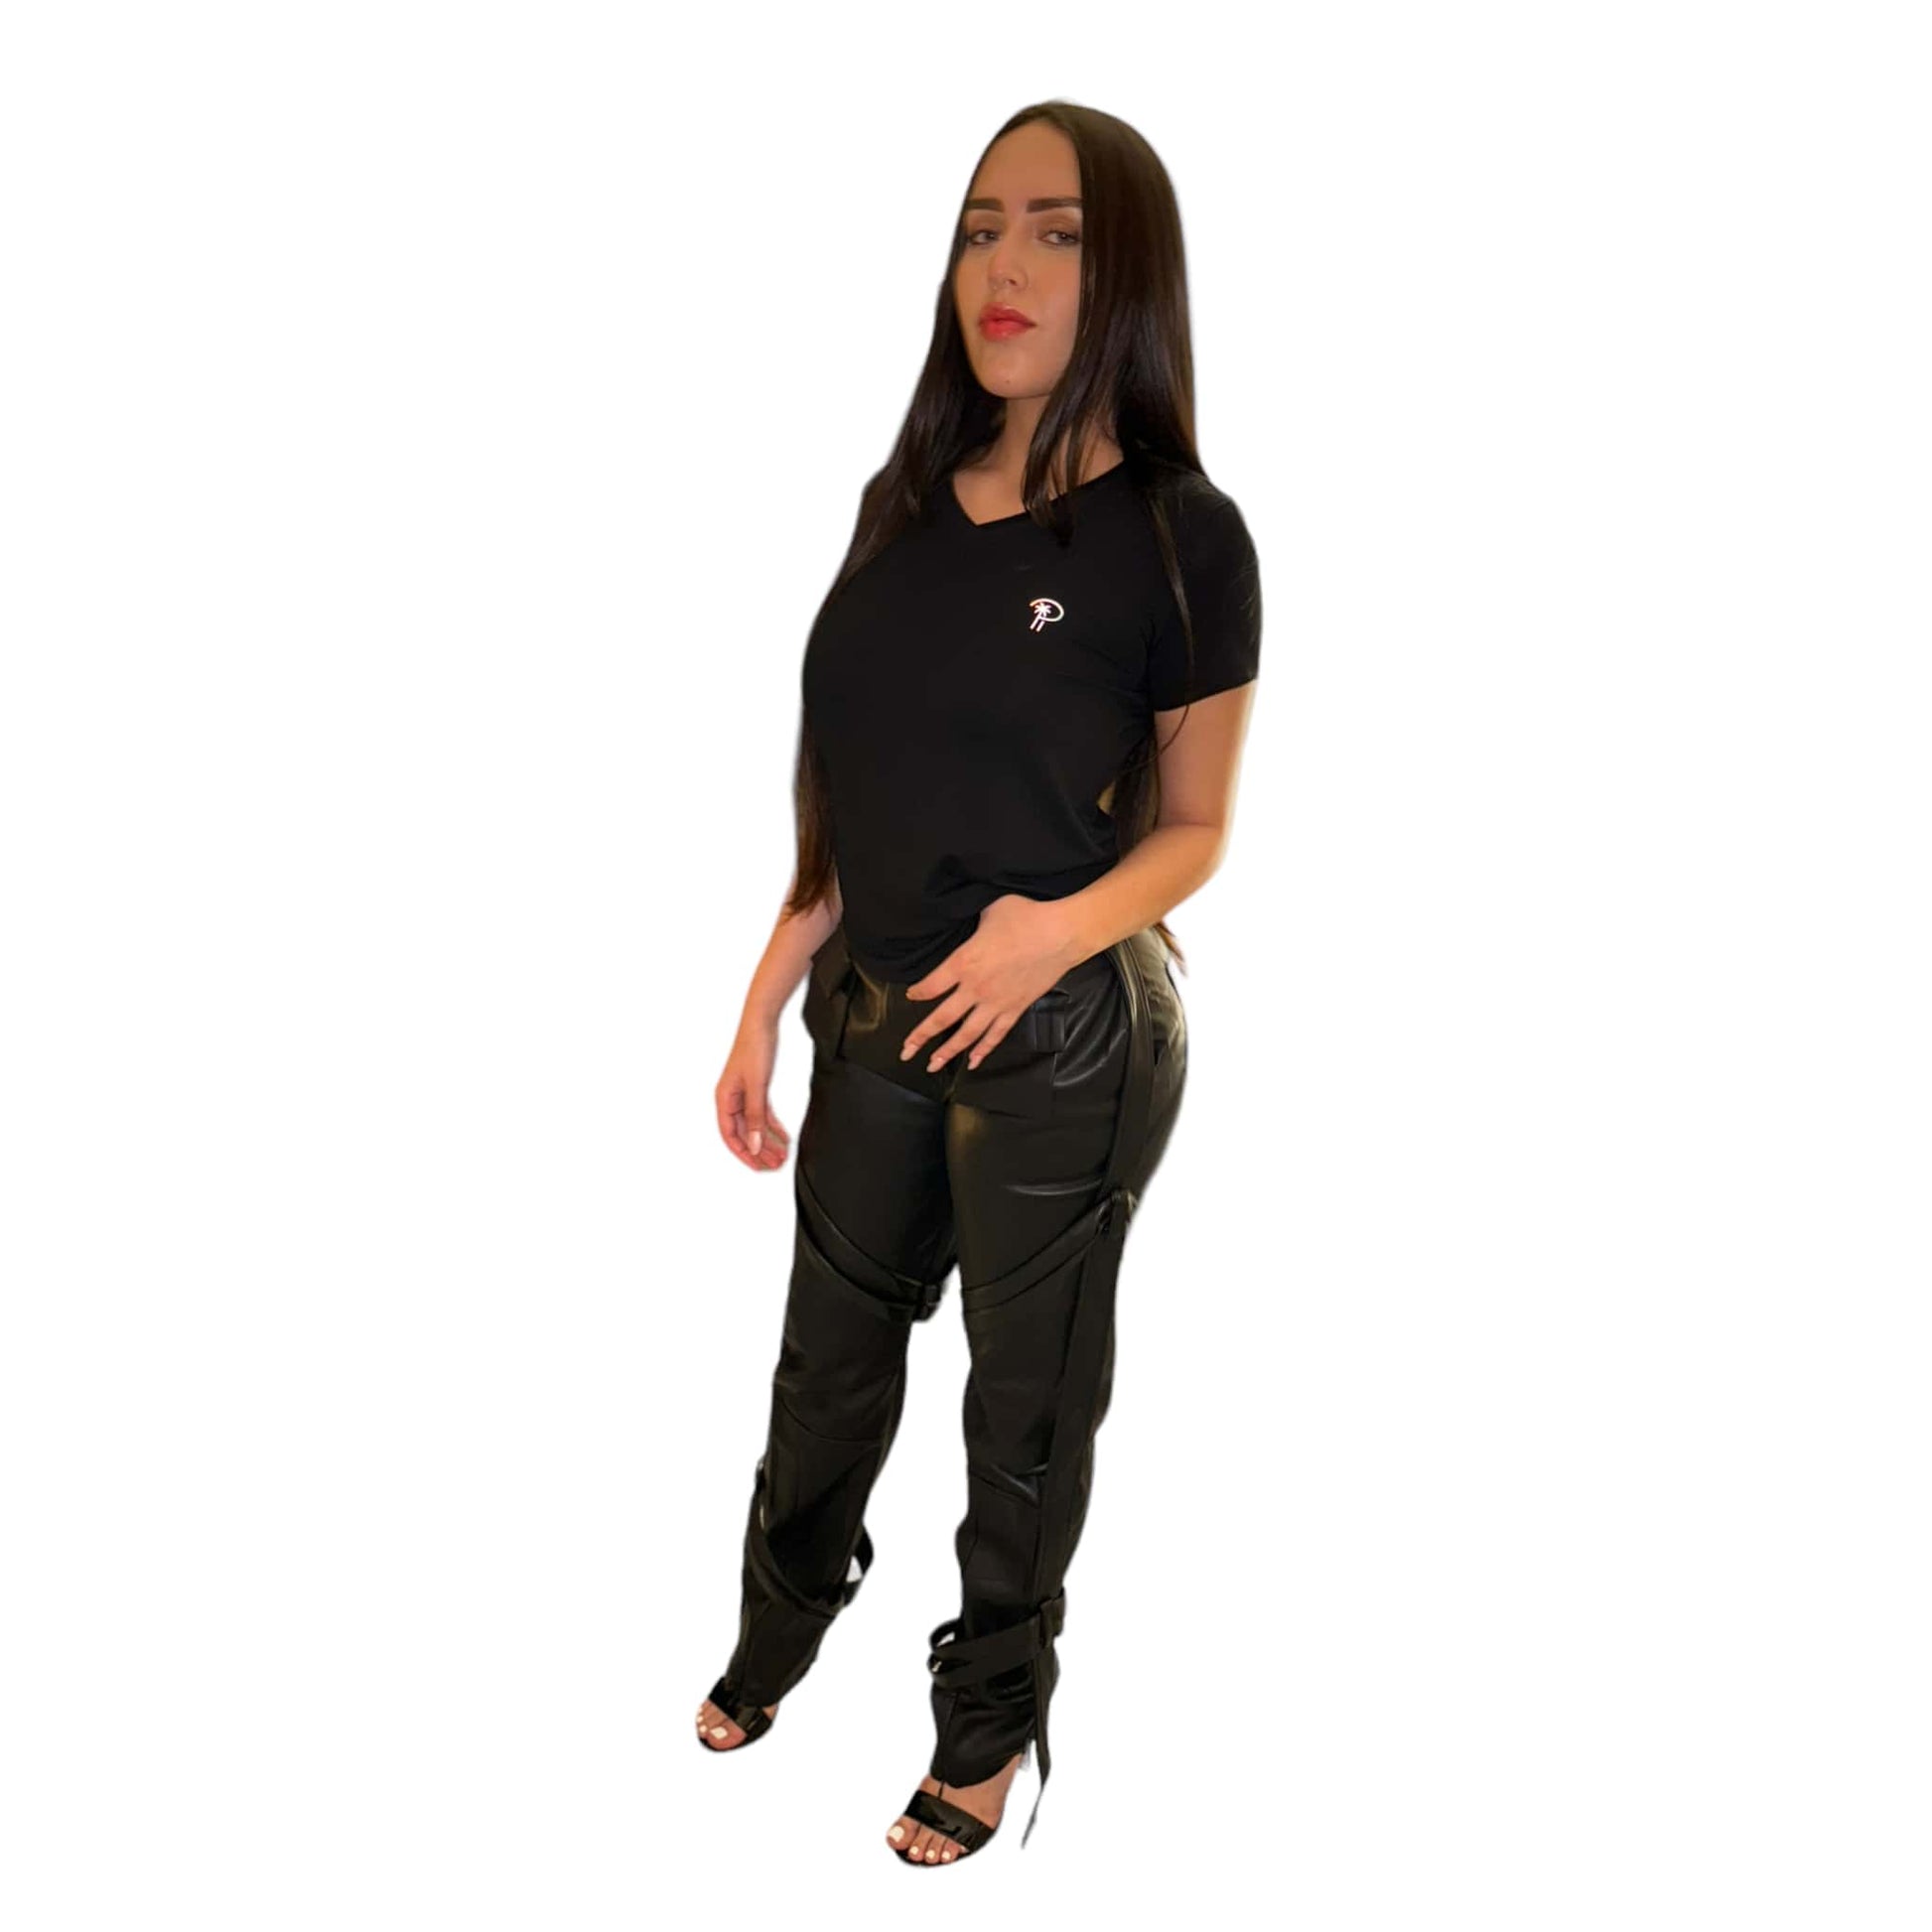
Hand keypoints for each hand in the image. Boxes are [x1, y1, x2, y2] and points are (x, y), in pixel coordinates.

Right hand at [715, 1016, 792, 1170]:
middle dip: (759, 1151)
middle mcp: (732, 1099)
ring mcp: (744, 1094)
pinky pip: (763, 1114)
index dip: (744, 1153)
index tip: (758, 1166)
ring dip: (768, 1141)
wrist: (762, 1023)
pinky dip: (773, 1126)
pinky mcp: (756, 1088)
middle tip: (774, 1165)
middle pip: (744, 1133)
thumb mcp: (756, 1087)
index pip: (731, 1136)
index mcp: (724, 1100)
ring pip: (755, 1125)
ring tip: (781, 1155)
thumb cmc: (753, 1048)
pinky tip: (784, 1137)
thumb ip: (756, 1117)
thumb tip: (754, 1145)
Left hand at [899, 893, 1083, 1072]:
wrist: (1061, 934)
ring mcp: (996, 1002)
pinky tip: (973, 1062)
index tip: (910, 995)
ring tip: (932, 1065)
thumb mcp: (988, 909)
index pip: (930, 986)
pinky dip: (983, 1050)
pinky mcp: (1015, 1009)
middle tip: (905, 1051)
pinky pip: (995, 1035)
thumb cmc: (1025, 916)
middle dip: (920, 1037)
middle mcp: (976, 988)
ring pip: (966, 1034)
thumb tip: (959, 913)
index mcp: (964, 962)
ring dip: (947, 1052)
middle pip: (941, 1019)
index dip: (917, 992)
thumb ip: (969, 920)